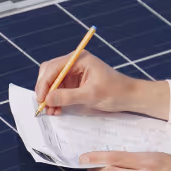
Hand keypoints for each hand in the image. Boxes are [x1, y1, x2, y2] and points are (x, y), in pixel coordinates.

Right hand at [35, 51, 168, 118]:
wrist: (129, 97)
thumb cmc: (115, 91)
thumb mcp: (91, 95)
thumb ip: (68, 96)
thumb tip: (47, 99)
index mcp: (79, 59)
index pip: (54, 68)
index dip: (45, 83)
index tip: (41, 98)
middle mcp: (74, 63)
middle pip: (50, 72)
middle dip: (45, 89)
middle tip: (43, 105)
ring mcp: (74, 72)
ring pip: (53, 82)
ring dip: (50, 96)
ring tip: (51, 111)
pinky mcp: (75, 83)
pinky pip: (60, 89)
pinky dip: (56, 99)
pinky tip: (57, 109)